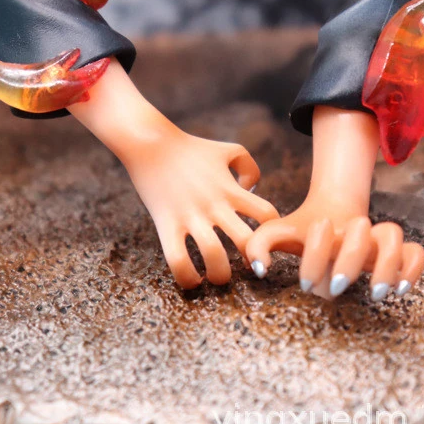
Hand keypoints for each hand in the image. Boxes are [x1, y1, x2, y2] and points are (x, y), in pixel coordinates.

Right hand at [69, 61, 278, 288]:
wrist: (151, 144)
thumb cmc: (191, 148)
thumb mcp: (228, 149)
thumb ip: (249, 166)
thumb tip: (253, 189)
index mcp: (231, 188)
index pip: (266, 214)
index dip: (272, 231)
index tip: (264, 240)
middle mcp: (215, 204)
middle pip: (246, 241)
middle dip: (253, 261)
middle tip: (248, 267)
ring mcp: (190, 216)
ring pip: (214, 257)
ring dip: (221, 275)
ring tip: (218, 276)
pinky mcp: (166, 225)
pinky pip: (177, 260)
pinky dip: (187, 277)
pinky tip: (192, 278)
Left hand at [246, 204, 423, 300]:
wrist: (331, 212)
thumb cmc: (301, 232)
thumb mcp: (277, 233)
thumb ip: (258, 245)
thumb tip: (258, 268)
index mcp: (325, 224)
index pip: (323, 231)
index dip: (315, 255)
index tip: (305, 283)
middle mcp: (353, 229)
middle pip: (361, 230)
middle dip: (350, 258)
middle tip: (337, 286)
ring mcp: (376, 239)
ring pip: (394, 236)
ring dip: (387, 263)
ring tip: (376, 293)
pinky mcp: (396, 252)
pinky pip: (416, 253)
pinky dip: (413, 268)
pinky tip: (401, 289)